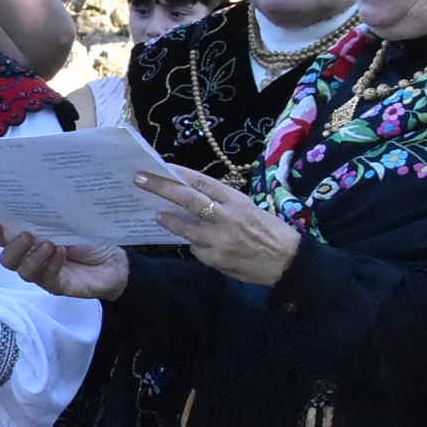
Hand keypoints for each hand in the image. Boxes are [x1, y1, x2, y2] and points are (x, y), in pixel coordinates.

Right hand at [0, 224, 130, 300]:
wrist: (115, 261)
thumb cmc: (91, 240)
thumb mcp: (69, 224)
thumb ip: (49, 219)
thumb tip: (33, 200)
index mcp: (30, 241)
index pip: (5, 238)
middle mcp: (32, 258)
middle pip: (7, 260)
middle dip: (13, 247)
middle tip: (27, 235)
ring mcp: (43, 274)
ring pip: (23, 271)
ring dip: (34, 257)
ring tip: (49, 244)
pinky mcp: (57, 286)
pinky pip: (46, 278)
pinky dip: (52, 264)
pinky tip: (61, 253)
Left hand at [137, 166, 301, 287]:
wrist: (287, 261)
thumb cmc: (268, 230)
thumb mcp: (248, 208)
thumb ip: (221, 203)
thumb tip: (189, 194)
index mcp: (236, 200)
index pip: (202, 181)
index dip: (179, 172)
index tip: (159, 165)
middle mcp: (226, 216)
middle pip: (187, 198)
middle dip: (160, 187)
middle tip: (139, 179)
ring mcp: (219, 239)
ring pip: (184, 227)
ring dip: (168, 220)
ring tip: (157, 215)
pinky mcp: (216, 259)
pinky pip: (195, 249)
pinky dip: (192, 244)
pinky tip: (194, 243)